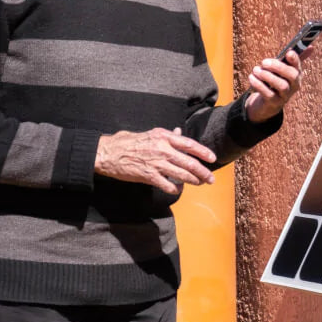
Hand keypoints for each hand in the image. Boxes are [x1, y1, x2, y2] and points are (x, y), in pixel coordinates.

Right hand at [95, 127, 217, 193]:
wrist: (109, 152)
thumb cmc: (129, 142)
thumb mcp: (150, 134)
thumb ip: (167, 136)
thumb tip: (179, 133)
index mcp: (164, 137)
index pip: (190, 144)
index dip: (203, 152)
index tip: (212, 158)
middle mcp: (163, 149)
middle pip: (190, 163)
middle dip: (203, 172)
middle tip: (211, 179)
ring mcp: (157, 163)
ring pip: (182, 175)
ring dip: (194, 181)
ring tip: (199, 183)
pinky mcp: (149, 176)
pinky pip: (168, 185)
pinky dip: (175, 188)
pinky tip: (177, 189)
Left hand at [244, 48, 310, 122]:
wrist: (268, 102)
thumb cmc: (276, 80)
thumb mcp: (283, 69)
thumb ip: (293, 58)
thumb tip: (311, 46)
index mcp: (297, 74)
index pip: (299, 65)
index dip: (295, 59)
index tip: (288, 53)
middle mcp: (294, 85)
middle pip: (292, 75)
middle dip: (279, 67)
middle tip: (264, 62)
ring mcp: (286, 95)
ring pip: (282, 85)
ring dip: (268, 76)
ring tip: (256, 70)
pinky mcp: (275, 103)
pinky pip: (269, 94)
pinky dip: (259, 85)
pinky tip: (252, 77)